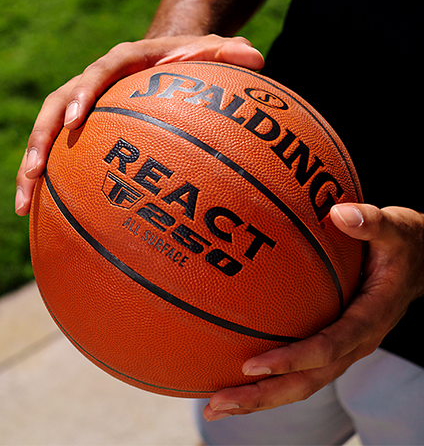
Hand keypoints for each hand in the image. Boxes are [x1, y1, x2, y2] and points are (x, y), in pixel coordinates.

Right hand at [15, 35, 263, 215]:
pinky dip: (50, 182)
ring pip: (48, 135)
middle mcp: (95, 84)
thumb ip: (228, 55)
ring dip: (33, 167)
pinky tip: (43, 214)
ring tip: (23, 205)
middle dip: (42, 139)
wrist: (163, 60)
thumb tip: (257, 59)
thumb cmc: (188, 62)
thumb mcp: (211, 53)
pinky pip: (61, 155)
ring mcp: (86, 109)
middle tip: (35, 172)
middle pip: (57, 107)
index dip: (83, 94)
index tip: (76, 121)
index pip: (99, 72)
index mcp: (123, 64)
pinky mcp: (85, 132)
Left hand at [204, 203, 423, 420]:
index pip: (329, 347)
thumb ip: (372, 222)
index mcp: (369, 319)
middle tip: (217, 405)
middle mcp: (354, 342)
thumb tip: (341, 213)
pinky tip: (237, 378)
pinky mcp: (332, 344)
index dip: (292, 359)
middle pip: (307, 381)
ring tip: (216, 406)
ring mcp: (342, 348)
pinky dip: (270, 380)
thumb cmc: (401, 246)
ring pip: (301, 384)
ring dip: (259, 398)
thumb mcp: (394, 229)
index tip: (251, 365)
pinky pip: (300, 369)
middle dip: (262, 396)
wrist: (416, 263)